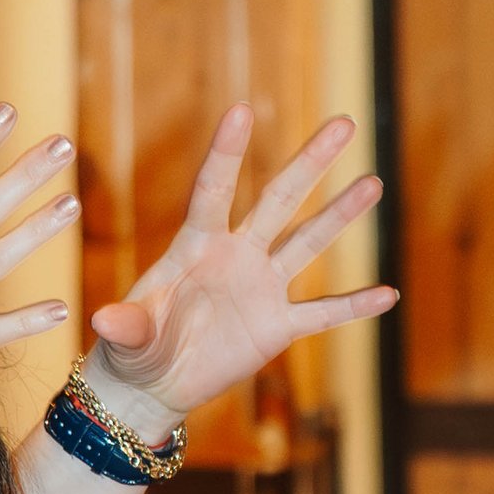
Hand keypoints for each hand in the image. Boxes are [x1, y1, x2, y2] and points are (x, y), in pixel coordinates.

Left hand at [85, 107, 394, 435]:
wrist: (153, 383)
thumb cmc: (132, 348)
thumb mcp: (126, 337)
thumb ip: (126, 326)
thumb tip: (105, 321)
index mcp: (194, 246)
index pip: (213, 190)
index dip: (226, 153)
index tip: (241, 110)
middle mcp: (235, 255)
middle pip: (278, 200)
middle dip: (310, 163)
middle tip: (344, 123)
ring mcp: (260, 288)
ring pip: (307, 243)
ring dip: (340, 216)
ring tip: (373, 183)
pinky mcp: (276, 326)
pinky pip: (322, 314)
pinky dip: (353, 307)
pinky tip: (388, 294)